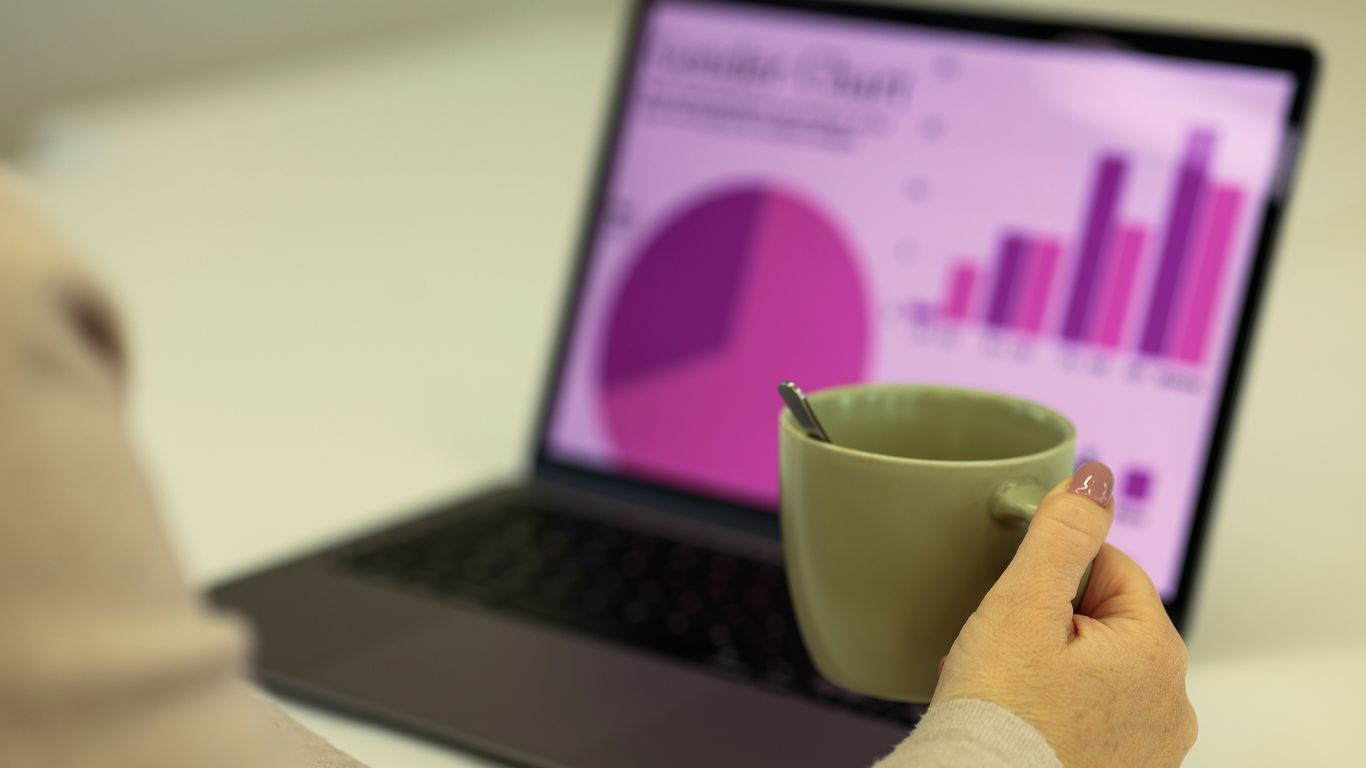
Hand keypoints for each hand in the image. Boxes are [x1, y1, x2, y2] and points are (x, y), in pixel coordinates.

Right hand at [932, 461, 1196, 766]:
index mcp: (1156, 651)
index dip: (1051, 576)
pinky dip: (1053, 712)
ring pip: (1092, 673)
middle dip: (1046, 626)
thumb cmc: (1000, 712)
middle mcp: (1170, 704)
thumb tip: (1095, 479)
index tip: (1016, 603)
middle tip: (1001, 650)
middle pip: (1100, 623)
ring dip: (1048, 669)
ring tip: (1003, 688)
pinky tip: (1017, 718)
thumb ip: (1061, 534)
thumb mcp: (1023, 604)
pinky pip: (1087, 720)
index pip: (1109, 569)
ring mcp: (1149, 747)